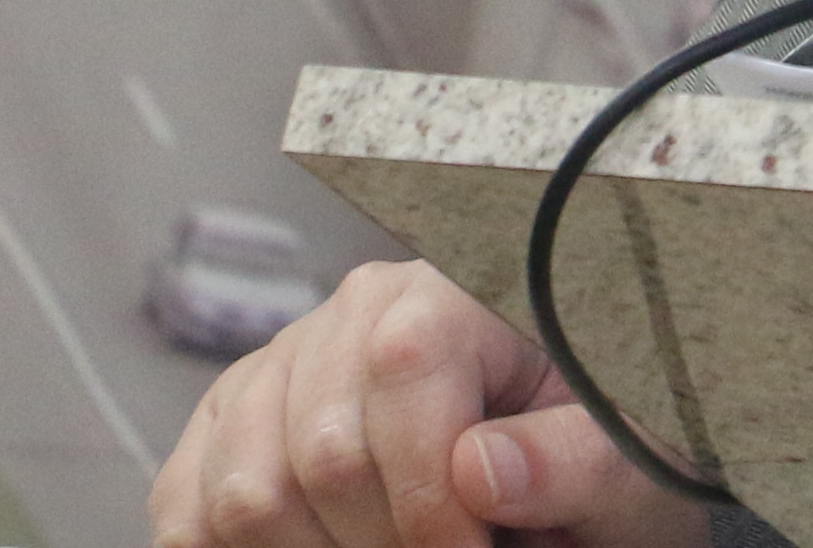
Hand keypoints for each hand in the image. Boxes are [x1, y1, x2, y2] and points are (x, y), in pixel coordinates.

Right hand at [150, 257, 706, 547]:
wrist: (555, 475)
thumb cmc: (591, 461)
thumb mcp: (623, 462)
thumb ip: (573, 463)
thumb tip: (481, 472)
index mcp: (457, 289)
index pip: (405, 369)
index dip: (434, 498)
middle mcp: (353, 309)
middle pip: (323, 455)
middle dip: (388, 543)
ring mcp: (276, 368)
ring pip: (247, 496)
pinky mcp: (222, 429)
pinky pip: (188, 514)